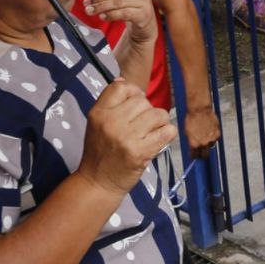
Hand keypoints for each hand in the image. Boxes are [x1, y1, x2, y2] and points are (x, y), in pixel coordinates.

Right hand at [80, 79, 177, 196]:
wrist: (97, 183)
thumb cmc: (100, 152)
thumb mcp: (97, 124)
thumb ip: (110, 103)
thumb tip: (124, 80)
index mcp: (98, 113)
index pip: (122, 86)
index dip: (133, 93)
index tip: (134, 106)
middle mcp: (111, 122)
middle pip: (143, 100)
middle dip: (147, 111)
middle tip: (142, 126)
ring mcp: (126, 137)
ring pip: (158, 114)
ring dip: (159, 122)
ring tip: (151, 133)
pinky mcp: (140, 152)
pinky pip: (167, 131)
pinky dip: (167, 134)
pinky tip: (158, 140)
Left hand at [84, 0, 156, 42]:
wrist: (145, 24)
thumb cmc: (132, 6)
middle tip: (87, 6)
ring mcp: (144, 2)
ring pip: (118, 2)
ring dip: (101, 7)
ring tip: (91, 11)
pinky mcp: (144, 14)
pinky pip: (124, 13)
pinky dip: (111, 15)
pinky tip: (103, 17)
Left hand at [184, 104, 220, 157]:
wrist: (200, 110)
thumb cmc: (191, 119)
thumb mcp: (187, 132)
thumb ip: (191, 142)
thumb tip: (193, 147)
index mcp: (194, 144)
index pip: (195, 156)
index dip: (194, 156)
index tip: (194, 155)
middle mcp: (203, 144)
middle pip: (205, 155)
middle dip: (202, 155)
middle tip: (201, 151)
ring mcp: (211, 139)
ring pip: (211, 146)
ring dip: (208, 143)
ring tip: (205, 135)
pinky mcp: (218, 134)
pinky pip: (216, 139)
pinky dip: (213, 136)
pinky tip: (210, 130)